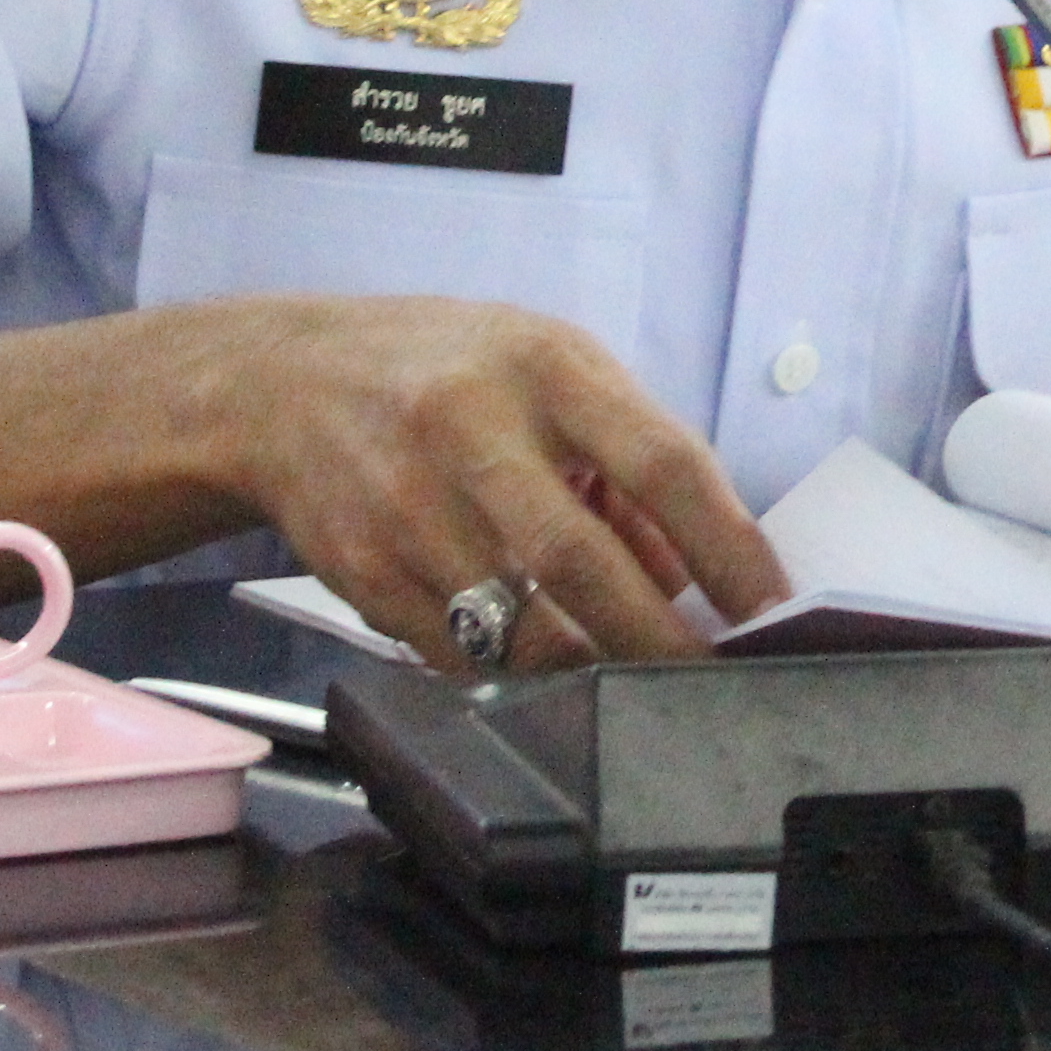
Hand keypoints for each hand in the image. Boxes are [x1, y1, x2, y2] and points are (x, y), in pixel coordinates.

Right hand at [230, 295, 789, 670]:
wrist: (281, 386)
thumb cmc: (446, 371)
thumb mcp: (553, 371)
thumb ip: (631, 459)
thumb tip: (698, 576)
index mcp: (546, 367)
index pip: (661, 461)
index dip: (727, 544)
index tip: (769, 606)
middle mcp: (474, 431)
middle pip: (582, 563)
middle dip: (659, 641)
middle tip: (709, 683)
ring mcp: (410, 509)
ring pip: (519, 630)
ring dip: (588, 672)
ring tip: (629, 681)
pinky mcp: (367, 574)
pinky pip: (463, 656)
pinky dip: (515, 675)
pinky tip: (540, 668)